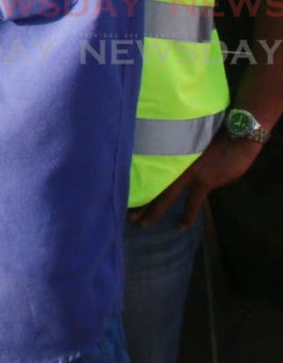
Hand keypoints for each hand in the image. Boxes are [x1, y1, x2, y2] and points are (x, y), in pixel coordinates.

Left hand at [130, 131, 262, 229]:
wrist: (236, 136)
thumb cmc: (215, 136)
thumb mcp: (189, 141)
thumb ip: (179, 154)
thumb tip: (172, 162)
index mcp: (169, 151)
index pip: (149, 169)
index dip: (137, 181)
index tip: (124, 190)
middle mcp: (173, 161)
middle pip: (151, 183)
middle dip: (139, 200)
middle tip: (127, 215)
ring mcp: (188, 172)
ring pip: (165, 194)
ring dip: (154, 210)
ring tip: (142, 224)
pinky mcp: (203, 181)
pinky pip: (193, 202)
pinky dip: (188, 215)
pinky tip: (182, 226)